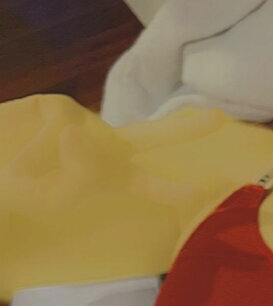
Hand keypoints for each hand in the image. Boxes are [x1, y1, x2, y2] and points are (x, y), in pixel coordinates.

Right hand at [0, 95, 227, 294]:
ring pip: (82, 140)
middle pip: (151, 137)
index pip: (152, 185)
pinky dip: (35, 152)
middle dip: (184, 131)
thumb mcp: (52, 200)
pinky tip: (18, 162)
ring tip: (23, 178)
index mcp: (108, 177)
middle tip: (219, 120)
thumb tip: (74, 130)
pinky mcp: (53, 106)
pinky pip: (56, 129)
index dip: (179, 190)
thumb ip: (78, 173)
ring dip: (48, 165)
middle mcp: (102, 147)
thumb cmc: (16, 199)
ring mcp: (79, 123)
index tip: (212, 191)